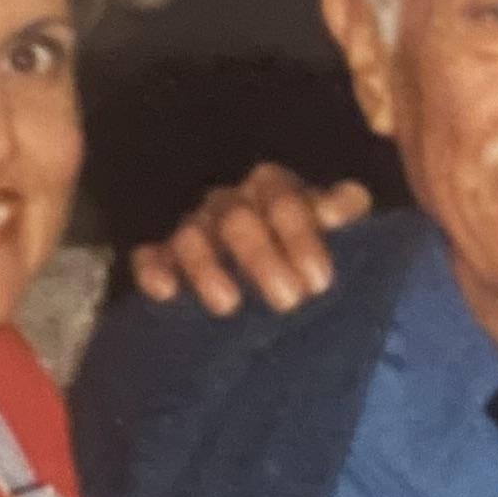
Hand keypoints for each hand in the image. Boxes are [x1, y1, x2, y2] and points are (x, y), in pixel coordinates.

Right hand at [132, 161, 373, 314]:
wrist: (284, 286)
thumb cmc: (315, 255)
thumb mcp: (344, 230)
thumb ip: (345, 210)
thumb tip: (337, 207)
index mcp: (274, 190)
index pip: (283, 200)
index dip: (301, 237)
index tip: (319, 281)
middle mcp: (232, 204)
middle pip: (237, 219)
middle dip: (260, 258)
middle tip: (287, 301)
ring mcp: (197, 229)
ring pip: (192, 235)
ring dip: (208, 268)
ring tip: (229, 306)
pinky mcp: (165, 257)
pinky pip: (151, 255)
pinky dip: (155, 270)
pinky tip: (167, 292)